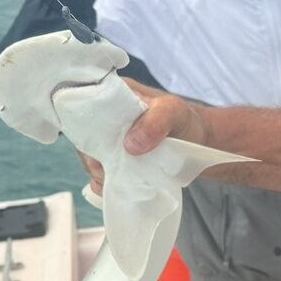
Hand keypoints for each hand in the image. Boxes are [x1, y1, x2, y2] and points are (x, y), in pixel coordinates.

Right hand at [76, 80, 209, 197]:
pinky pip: (98, 174)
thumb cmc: (185, 120)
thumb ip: (156, 122)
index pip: (82, 106)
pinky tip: (120, 187)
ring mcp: (107, 140)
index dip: (83, 127)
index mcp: (113, 94)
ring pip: (89, 158)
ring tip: (123, 179)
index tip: (99, 149)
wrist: (198, 141)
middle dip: (94, 158)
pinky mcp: (113, 160)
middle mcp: (104, 116)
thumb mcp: (175, 113)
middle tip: (116, 169)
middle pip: (83, 138)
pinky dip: (106, 184)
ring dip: (102, 173)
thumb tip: (129, 144)